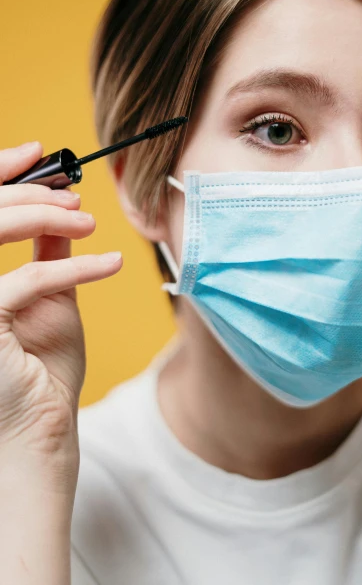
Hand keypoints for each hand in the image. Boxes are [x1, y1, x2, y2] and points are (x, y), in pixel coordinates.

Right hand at [0, 141, 121, 487]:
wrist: (42, 432)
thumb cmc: (42, 370)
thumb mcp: (48, 298)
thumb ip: (46, 253)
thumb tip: (62, 210)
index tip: (37, 154)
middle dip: (29, 195)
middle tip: (75, 199)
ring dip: (44, 218)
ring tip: (88, 223)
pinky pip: (26, 282)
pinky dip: (73, 268)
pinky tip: (110, 265)